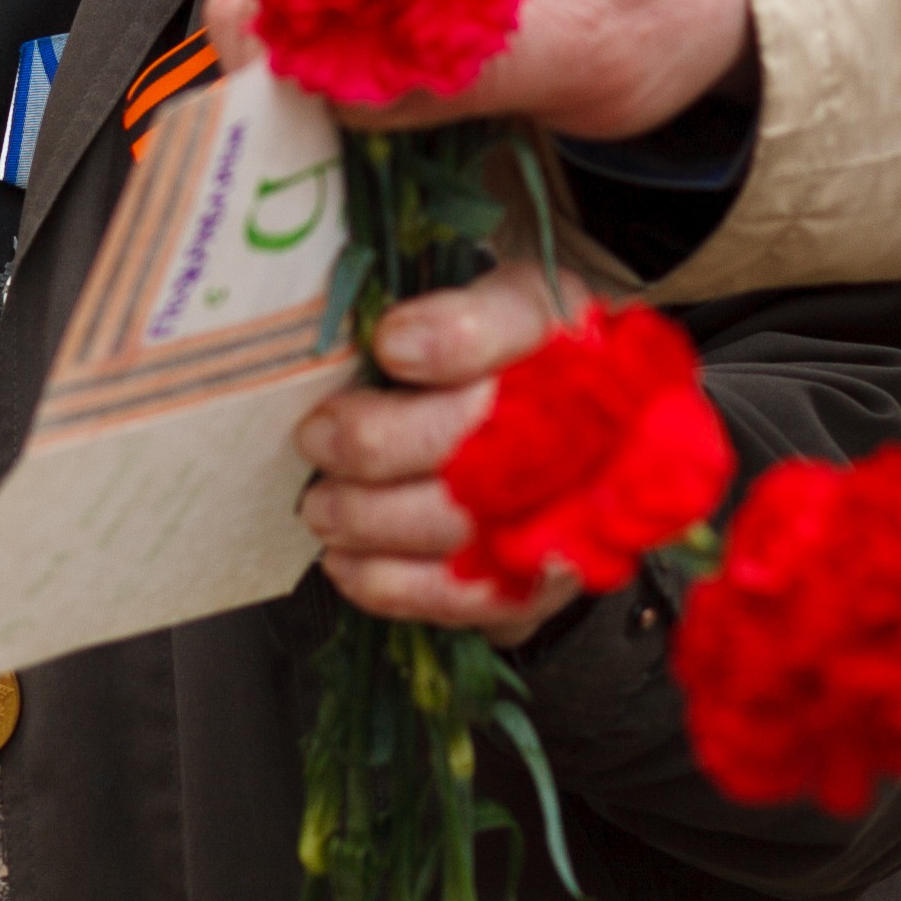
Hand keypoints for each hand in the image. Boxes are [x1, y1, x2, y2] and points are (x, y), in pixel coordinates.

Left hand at [292, 262, 589, 634]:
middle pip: (481, 441)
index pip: (521, 327)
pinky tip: (347, 563)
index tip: (388, 343)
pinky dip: (396, 587)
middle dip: (379, 444)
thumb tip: (388, 341)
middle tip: (317, 438)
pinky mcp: (543, 581)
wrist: (578, 429)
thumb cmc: (509, 360)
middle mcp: (583, 426)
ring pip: (464, 527)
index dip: (452, 341)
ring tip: (320, 507)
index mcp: (566, 333)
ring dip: (373, 522)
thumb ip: (442, 313)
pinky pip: (470, 600)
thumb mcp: (486, 300)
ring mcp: (569, 515)